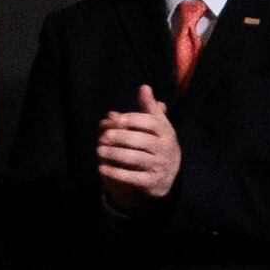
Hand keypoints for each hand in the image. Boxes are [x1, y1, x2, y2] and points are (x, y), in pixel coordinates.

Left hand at [96, 85, 181, 206]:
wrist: (170, 174)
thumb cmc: (157, 142)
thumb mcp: (157, 124)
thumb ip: (149, 107)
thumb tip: (144, 87)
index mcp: (166, 131)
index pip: (149, 122)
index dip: (132, 120)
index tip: (115, 119)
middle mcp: (165, 148)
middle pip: (141, 140)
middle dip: (121, 137)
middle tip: (104, 135)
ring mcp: (160, 166)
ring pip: (136, 158)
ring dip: (115, 154)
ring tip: (99, 149)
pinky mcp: (152, 182)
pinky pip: (133, 177)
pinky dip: (116, 173)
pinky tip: (101, 167)